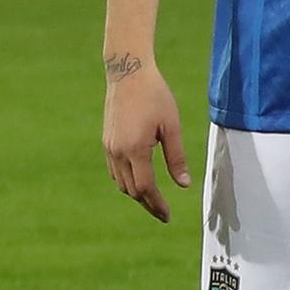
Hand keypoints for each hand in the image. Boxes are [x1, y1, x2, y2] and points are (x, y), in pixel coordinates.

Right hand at [103, 54, 187, 222]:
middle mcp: (117, 152)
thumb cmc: (155, 96)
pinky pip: (115, 170)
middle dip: (147, 203)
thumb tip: (183, 185)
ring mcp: (109, 147)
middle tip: (163, 213)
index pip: (145, 188)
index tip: (167, 216)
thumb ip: (177, 157)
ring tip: (154, 200)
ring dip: (136, 194)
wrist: (128, 73)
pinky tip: (140, 180)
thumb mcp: (172, 127)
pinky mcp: (106, 141)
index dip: (157, 204)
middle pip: (131, 190)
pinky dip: (127, 181)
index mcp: (135, 150)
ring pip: (120, 182)